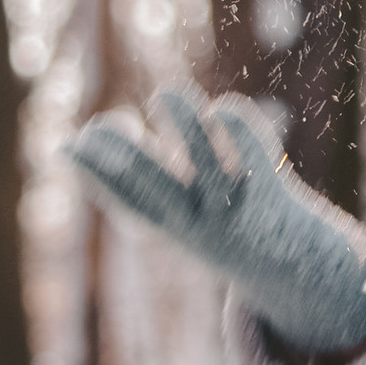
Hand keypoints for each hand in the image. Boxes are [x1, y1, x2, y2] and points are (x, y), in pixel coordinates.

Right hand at [66, 88, 365, 352]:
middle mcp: (199, 222)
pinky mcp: (273, 194)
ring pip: (206, 164)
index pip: (126, 203)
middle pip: (155, 189)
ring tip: (163, 97)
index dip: (96, 175)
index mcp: (171, 227)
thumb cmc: (222, 224)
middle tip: (100, 125)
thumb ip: (135, 178)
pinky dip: (236, 128)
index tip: (69, 144)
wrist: (296, 267)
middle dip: (125, 158)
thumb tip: (77, 144)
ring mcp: (236, 209)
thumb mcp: (173, 210)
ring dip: (183, 125)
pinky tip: (221, 110)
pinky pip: (253, 155)